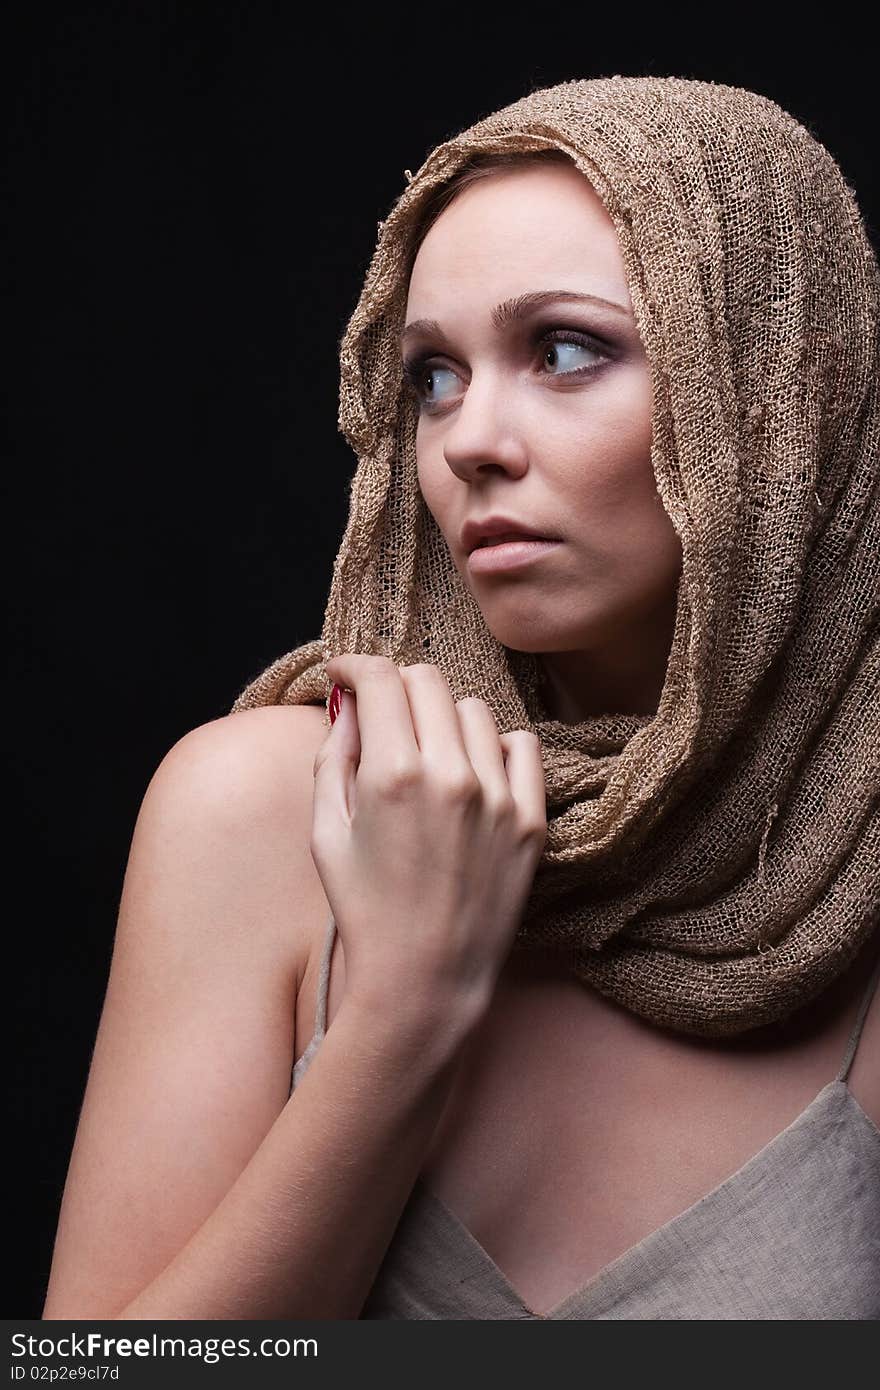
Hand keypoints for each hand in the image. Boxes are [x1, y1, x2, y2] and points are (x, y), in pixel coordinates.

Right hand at [309, 655, 546, 1021]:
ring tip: (426, 754)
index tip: (345, 675)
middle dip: (395, 686)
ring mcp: (499, 797)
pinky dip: (494, 747)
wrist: (425, 979)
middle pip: (427, 681)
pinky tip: (472, 773)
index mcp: (392, 775)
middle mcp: (451, 776)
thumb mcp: (326, 832)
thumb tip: (349, 703)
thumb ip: (334, 755)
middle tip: (382, 713)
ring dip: (443, 718)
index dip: (355, 665)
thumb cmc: (365, 910)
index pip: (382, 678)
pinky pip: (522, 745)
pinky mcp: (531, 820)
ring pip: (473, 709)